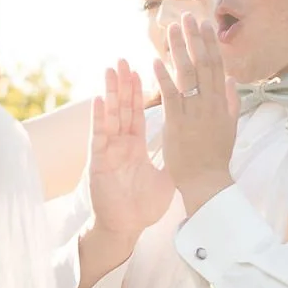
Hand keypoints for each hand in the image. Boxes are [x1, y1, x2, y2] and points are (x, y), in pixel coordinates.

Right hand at [83, 62, 172, 251]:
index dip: (140, 92)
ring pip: (110, 115)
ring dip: (110, 91)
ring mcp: (109, 149)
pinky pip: (100, 135)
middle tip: (124, 60)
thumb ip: (172, 157)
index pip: (138, 112)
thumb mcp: (163, 177)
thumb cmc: (141, 206)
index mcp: (135, 145)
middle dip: (123, 83)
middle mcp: (120, 143)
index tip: (142, 69)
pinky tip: (99, 99)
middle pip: (123, 107)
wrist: (124, 227)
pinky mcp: (99, 160)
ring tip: (111, 69)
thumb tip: (188, 144)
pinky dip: (99, 117)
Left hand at [153, 15, 239, 215]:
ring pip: (187, 74)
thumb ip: (231, 101)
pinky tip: (155, 60)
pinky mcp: (177, 122)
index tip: (205, 24)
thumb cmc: (217, 155)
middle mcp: (210, 103)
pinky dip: (163, 77)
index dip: (211, 44)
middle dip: (195, 38)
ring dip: (179, 49)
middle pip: (203, 64)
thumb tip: (232, 78)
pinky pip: (170, 95)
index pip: (217, 66)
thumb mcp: (230, 126)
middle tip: (187, 17)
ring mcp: (194, 111)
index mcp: (222, 102)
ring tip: (171, 29)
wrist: (207, 180)